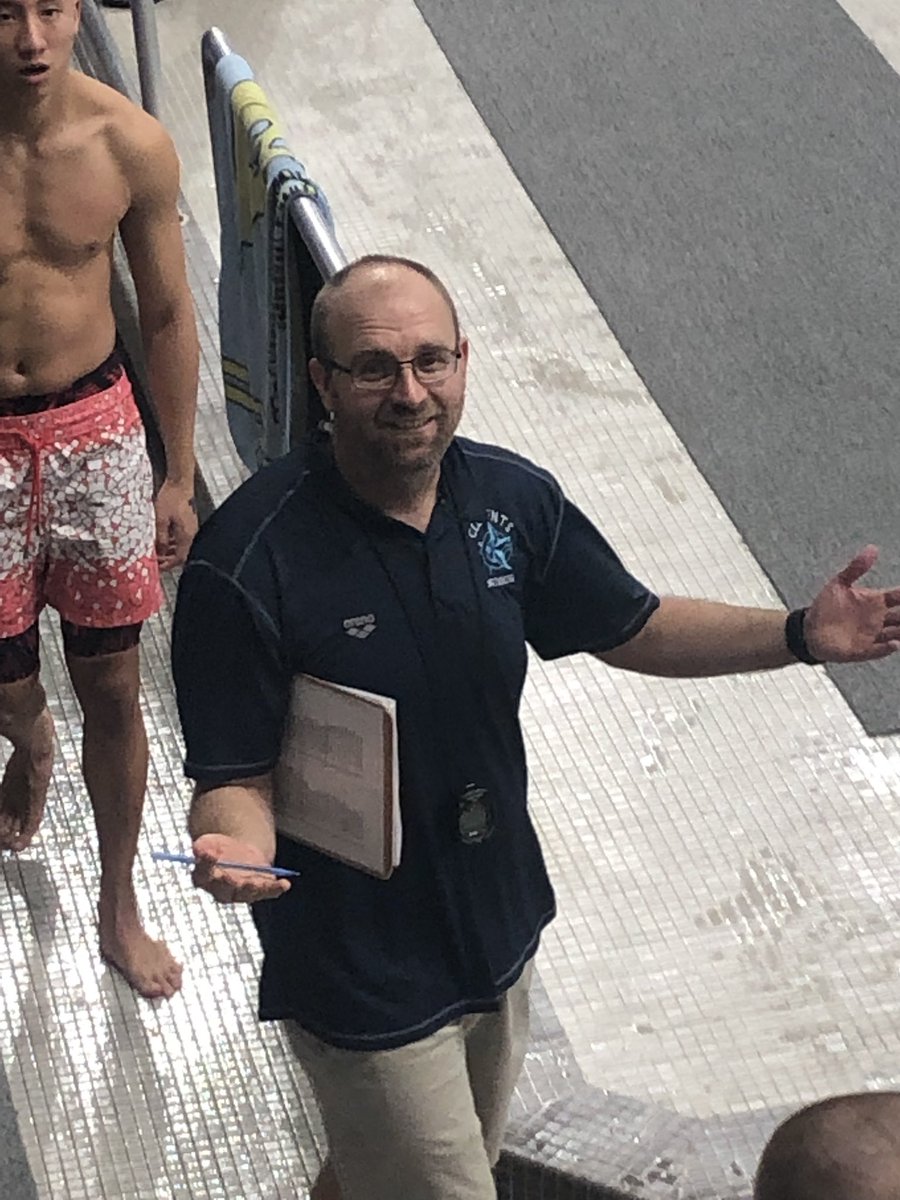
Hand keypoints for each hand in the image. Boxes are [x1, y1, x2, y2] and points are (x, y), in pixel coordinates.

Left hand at [155, 478, 197, 570]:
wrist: (180, 483)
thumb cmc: (171, 498)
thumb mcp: (161, 519)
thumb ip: (160, 538)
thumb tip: (159, 552)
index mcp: (186, 535)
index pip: (179, 558)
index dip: (168, 565)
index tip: (157, 567)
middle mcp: (190, 534)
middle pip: (181, 554)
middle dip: (167, 559)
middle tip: (154, 560)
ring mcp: (190, 528)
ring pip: (180, 546)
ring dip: (169, 550)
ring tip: (156, 550)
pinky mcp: (188, 523)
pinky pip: (180, 537)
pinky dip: (171, 541)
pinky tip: (162, 539)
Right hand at [191, 834, 290, 903]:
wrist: (237, 854)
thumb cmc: (219, 850)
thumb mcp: (209, 844)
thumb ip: (203, 848)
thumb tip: (198, 850)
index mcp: (205, 878)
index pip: (203, 874)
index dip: (205, 864)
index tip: (208, 853)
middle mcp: (221, 890)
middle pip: (224, 889)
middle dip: (229, 882)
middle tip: (233, 876)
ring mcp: (240, 893)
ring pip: (247, 894)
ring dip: (255, 888)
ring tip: (263, 883)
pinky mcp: (258, 891)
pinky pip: (267, 892)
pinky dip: (275, 889)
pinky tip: (284, 884)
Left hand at [804, 545, 899, 662]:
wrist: (808, 628)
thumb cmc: (826, 606)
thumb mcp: (839, 583)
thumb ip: (856, 568)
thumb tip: (872, 548)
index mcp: (876, 602)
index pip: (899, 597)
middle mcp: (878, 619)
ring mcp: (872, 635)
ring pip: (896, 633)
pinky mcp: (862, 650)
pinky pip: (878, 650)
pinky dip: (887, 648)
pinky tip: (894, 643)